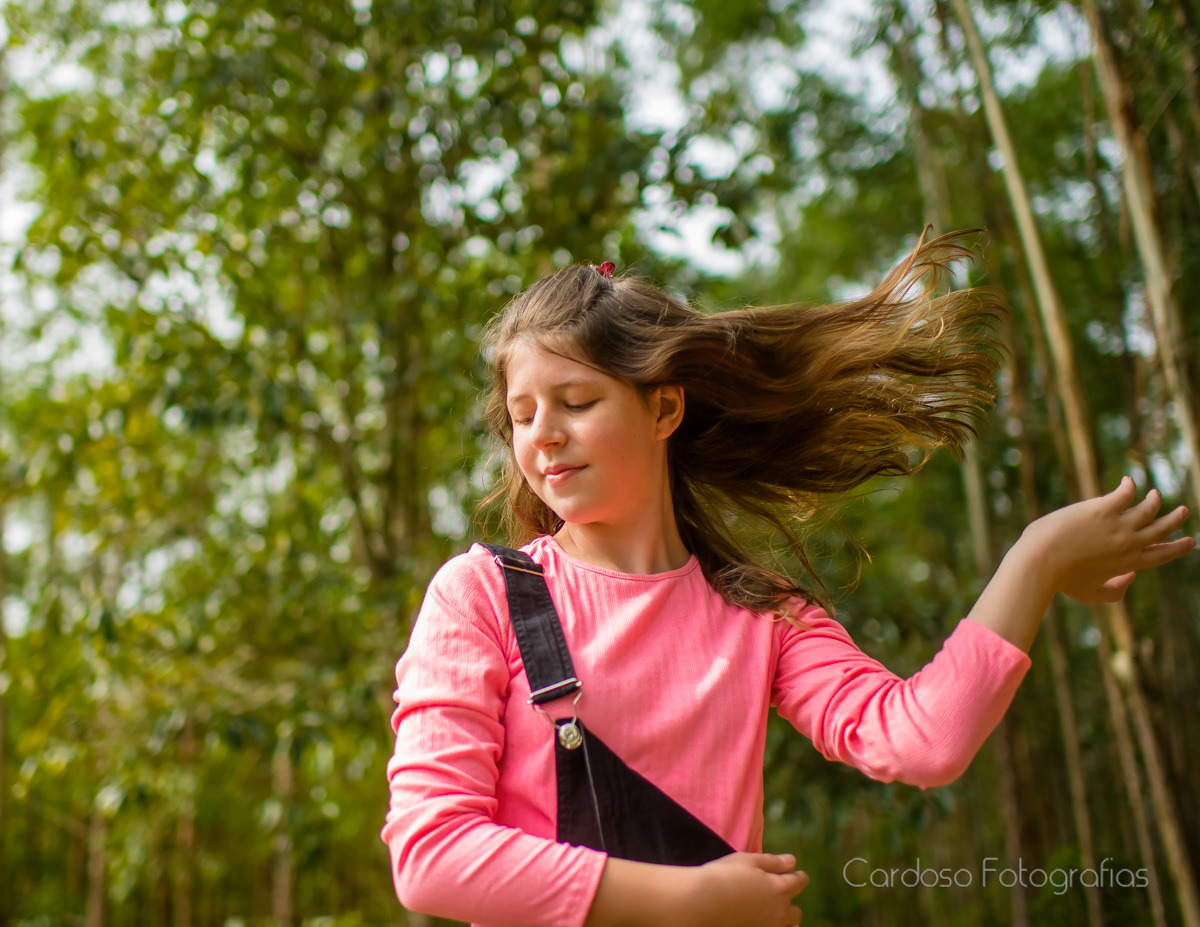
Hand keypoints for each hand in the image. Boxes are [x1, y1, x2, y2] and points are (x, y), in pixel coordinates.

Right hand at [685, 852, 809, 926]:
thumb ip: (772, 861)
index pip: (798, 882)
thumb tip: (792, 861)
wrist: (700, 903)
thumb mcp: (747, 860)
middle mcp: (778, 912)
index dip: (798, 876)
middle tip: (780, 894)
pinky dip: (771, 926)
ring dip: (784, 919)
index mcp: (778, 888)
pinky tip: (761, 921)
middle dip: (790, 901)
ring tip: (772, 912)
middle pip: (795, 911)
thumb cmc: (723, 876)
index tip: (796, 873)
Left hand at [1020, 477, 1194, 602]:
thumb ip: (1115, 592)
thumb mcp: (1090, 594)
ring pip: (1148, 509)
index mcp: (1128, 564)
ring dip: (1154, 501)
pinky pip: (1125, 493)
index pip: (1161, 555)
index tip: (1190, 541)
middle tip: (1184, 511)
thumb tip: (1132, 576)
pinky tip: (1127, 481)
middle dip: (1175, 520)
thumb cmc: (1060, 580)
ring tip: (1155, 495)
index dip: (1178, 548)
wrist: (1041, 562)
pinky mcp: (1102, 509)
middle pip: (1161, 529)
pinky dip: (1129, 486)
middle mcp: (1129, 544)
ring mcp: (1117, 526)